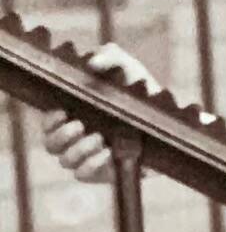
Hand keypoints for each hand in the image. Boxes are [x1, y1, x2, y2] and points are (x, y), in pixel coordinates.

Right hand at [41, 42, 159, 183]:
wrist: (170, 118)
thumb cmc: (139, 90)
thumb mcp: (127, 68)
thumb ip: (110, 57)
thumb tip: (93, 62)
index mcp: (73, 115)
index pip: (48, 123)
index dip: (49, 120)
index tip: (62, 112)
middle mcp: (76, 138)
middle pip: (51, 145)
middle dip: (62, 136)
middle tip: (80, 125)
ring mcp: (89, 157)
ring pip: (66, 161)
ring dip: (80, 149)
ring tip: (100, 138)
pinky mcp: (103, 172)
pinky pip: (84, 174)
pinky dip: (92, 164)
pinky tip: (107, 153)